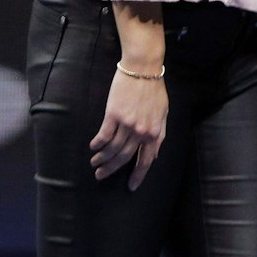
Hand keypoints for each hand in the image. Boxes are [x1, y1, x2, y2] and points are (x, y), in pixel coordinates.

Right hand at [90, 64, 166, 188]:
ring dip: (102, 159)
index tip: (131, 186)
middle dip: (112, 169)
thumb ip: (158, 134)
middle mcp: (142, 131)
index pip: (146, 160)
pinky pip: (104, 136)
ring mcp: (127, 124)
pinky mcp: (114, 115)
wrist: (143, 69)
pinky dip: (97, 144)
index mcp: (156, 132)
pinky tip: (93, 148)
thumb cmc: (154, 90)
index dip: (138, 175)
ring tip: (95, 163)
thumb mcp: (163, 113)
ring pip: (112, 149)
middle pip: (125, 157)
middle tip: (101, 176)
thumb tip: (153, 154)